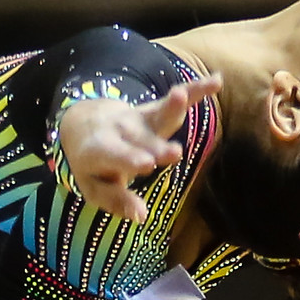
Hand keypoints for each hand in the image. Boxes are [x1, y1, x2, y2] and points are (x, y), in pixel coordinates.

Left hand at [55, 73, 222, 221]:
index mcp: (100, 151)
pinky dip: (196, 90)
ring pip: (158, 114)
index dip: (131, 159)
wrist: (84, 126)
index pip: (116, 156)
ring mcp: (139, 119)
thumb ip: (117, 201)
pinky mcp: (154, 110)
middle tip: (175, 153)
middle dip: (157, 146)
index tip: (148, 164)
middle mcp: (120, 132)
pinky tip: (216, 83)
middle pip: (142, 140)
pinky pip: (176, 99)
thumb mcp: (95, 188)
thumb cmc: (92, 166)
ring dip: (171, 106)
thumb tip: (142, 216)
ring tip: (182, 96)